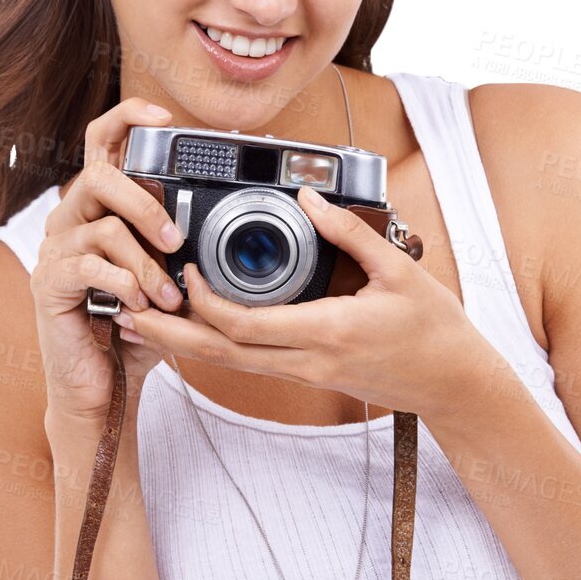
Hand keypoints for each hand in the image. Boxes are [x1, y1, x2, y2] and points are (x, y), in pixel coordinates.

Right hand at [30, 96, 190, 422]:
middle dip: (146, 205)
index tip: (164, 119)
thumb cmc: (134, 330)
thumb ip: (179, 246)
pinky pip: (88, 266)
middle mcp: (70, 219)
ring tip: (167, 298)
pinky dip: (124, 286)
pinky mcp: (47, 282)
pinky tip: (138, 309)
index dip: (128, 118)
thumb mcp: (168, 279)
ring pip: (104, 227)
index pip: (102, 142)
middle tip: (177, 241)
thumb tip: (218, 222)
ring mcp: (54, 249)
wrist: (100, 387)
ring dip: (146, 264)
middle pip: (99, 176)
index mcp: (99, 207)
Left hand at [116, 185, 480, 419]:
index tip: (183, 270)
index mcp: (327, 331)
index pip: (245, 324)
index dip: (204, 302)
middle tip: (126, 311)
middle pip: (222, 353)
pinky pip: (251, 363)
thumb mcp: (398, 270)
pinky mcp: (309, 375)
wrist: (454, 383)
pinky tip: (192, 333)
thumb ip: (349, 231)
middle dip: (169, 335)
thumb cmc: (434, 328)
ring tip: (143, 323)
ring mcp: (307, 373)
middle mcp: (308, 360)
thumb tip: (307, 195)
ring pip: (230, 364)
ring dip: (184, 344)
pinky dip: (215, 348)